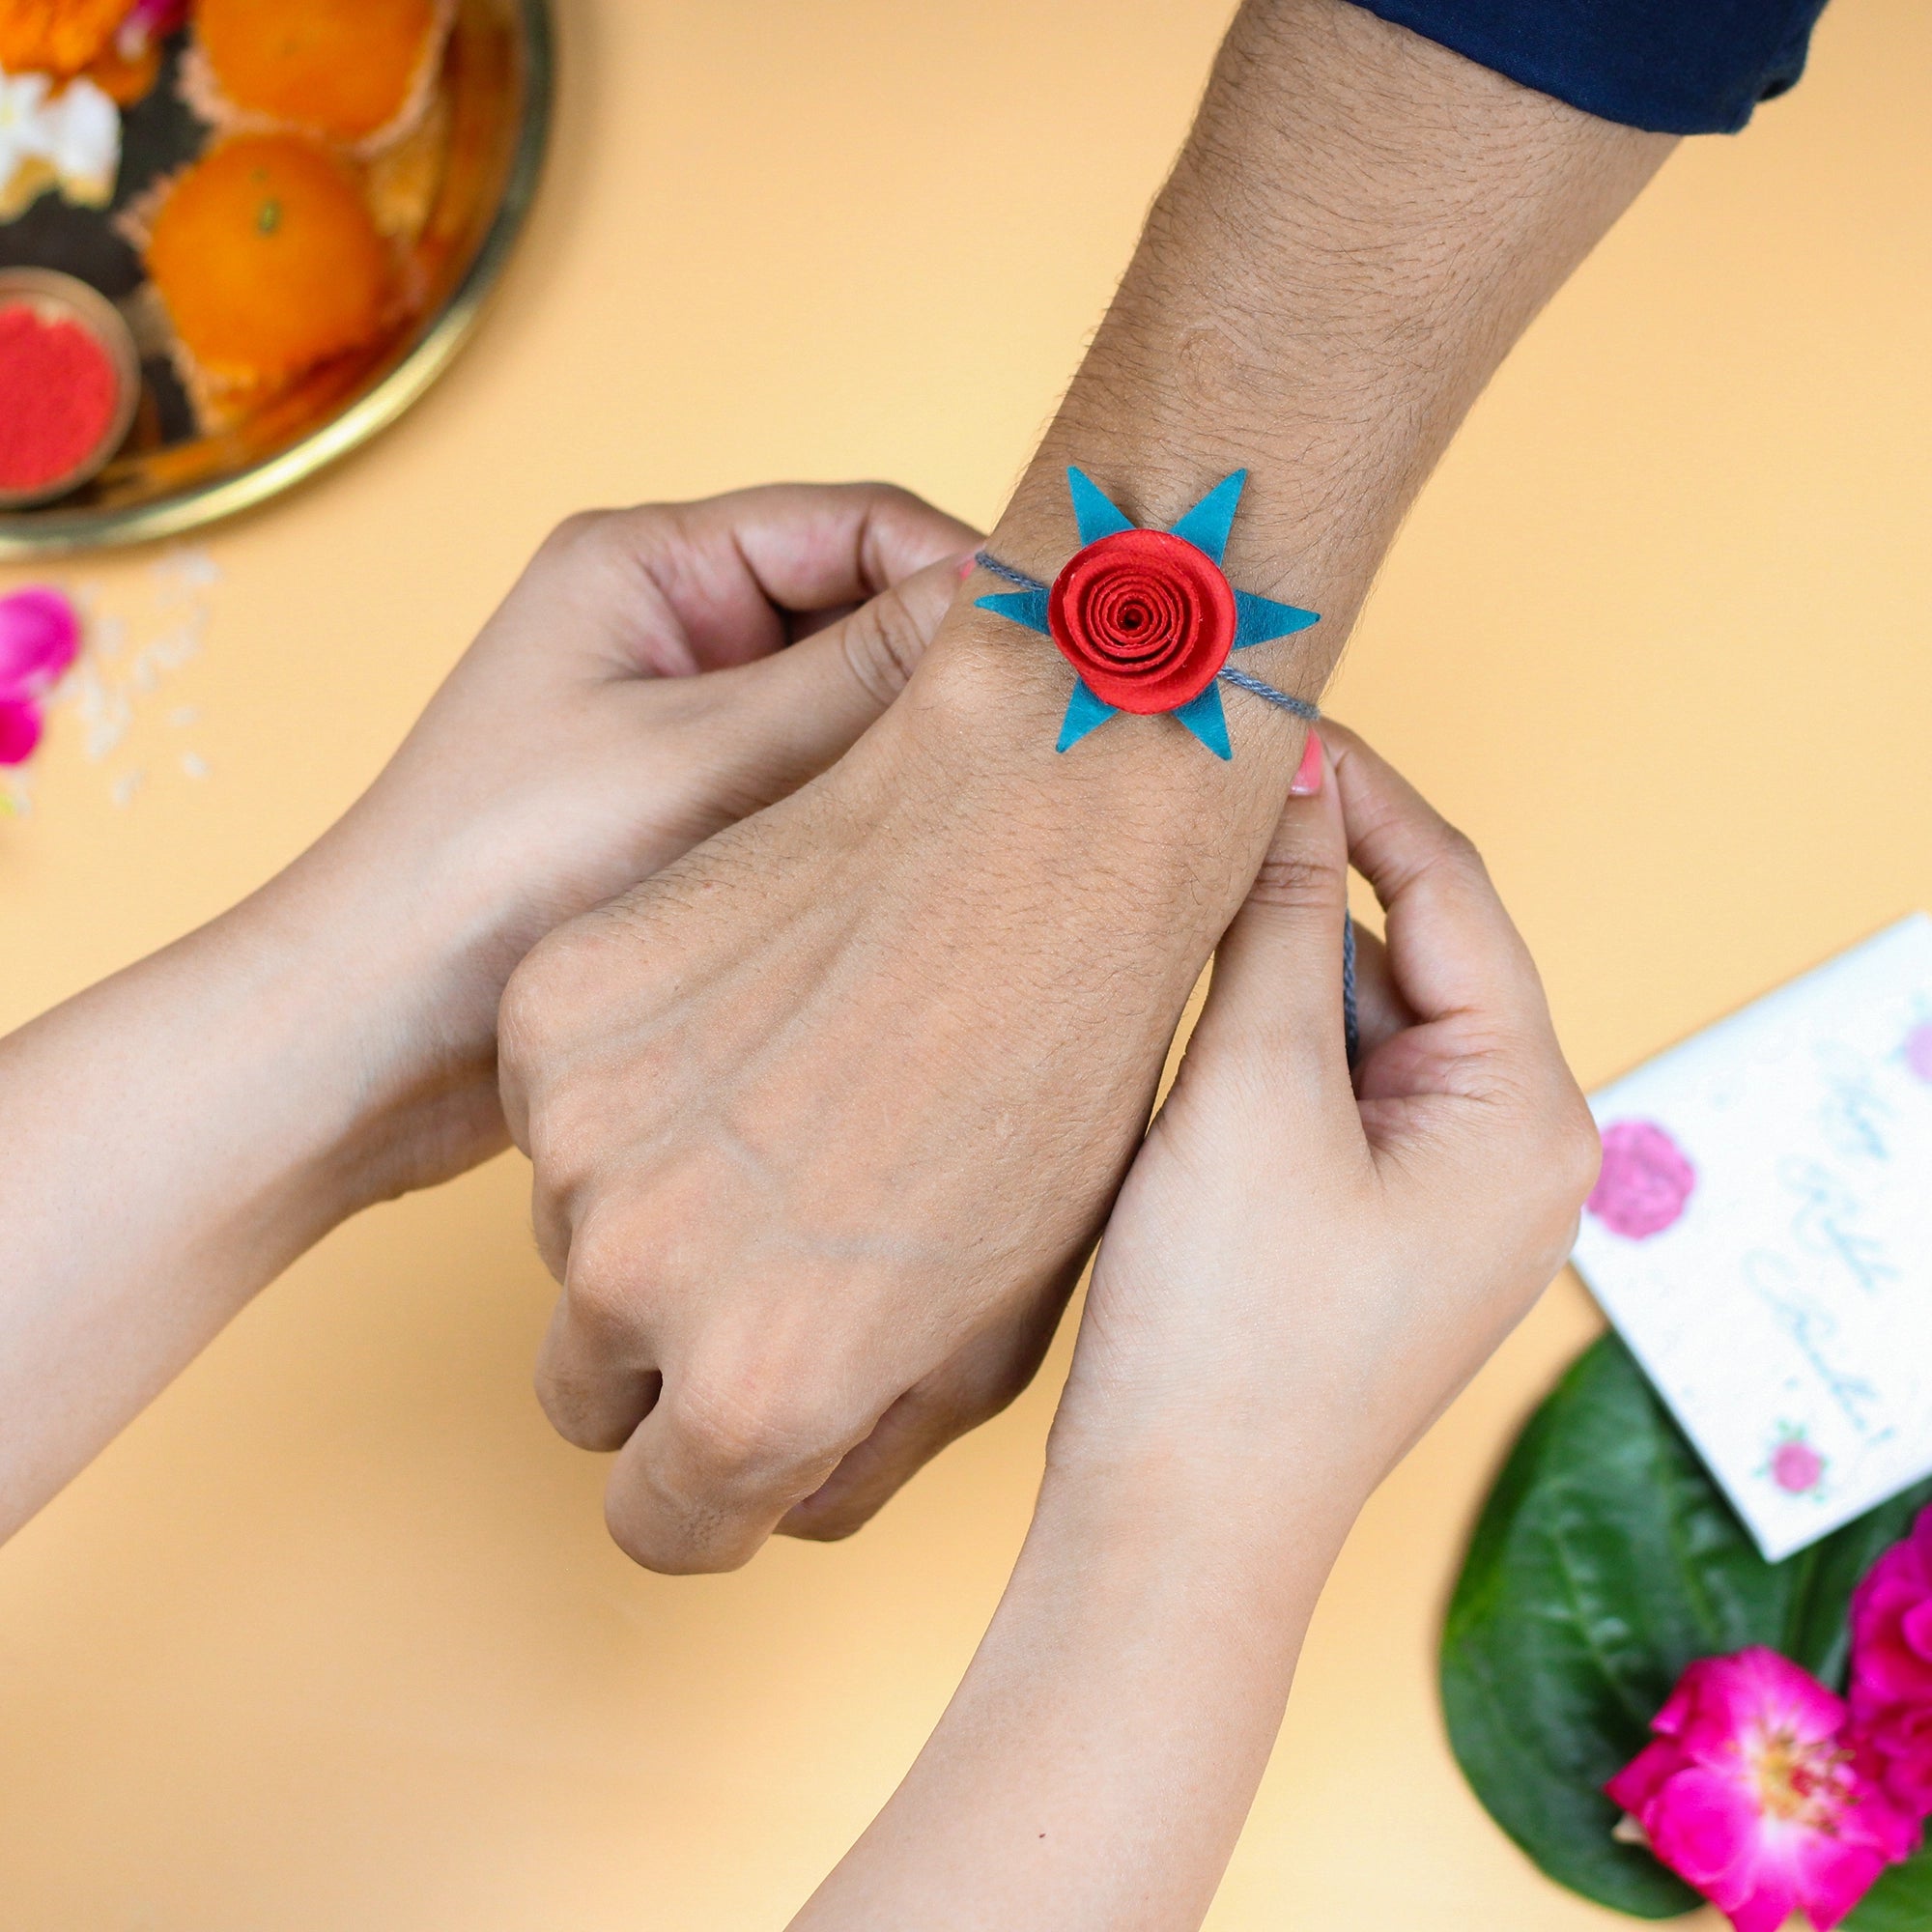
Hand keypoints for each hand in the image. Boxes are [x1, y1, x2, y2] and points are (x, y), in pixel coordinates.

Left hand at [308, 483, 977, 1195]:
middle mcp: (671, 630)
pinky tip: (924, 868)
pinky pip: (814, 791)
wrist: (375, 1036)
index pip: (854, 524)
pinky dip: (868, 818)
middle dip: (944, 670)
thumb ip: (859, 680)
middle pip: (860, 613)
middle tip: (1048, 735)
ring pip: (846, 712)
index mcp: (649, 564)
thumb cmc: (495, 874)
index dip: (961, 569)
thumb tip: (1009, 608)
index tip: (1056, 639)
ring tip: (993, 810)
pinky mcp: (694, 818)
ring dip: (907, 754)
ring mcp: (684, 727)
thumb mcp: (700, 759)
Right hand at [495, 585, 1264, 1573]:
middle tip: (779, 1242)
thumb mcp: (1006, 1327)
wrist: (1034, 841)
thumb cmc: (1057, 1085)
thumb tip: (767, 1496)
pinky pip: (557, 1106)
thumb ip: (863, 1451)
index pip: (659, 1526)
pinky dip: (626, 1084)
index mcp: (759, 1387)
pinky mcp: (553, 1011)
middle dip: (673, 1348)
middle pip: (591, 1390)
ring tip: (788, 1100)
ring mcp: (578, 1135)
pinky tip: (745, 1016)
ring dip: (652, 1201)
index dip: (711, 1489)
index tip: (748, 1429)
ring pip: (573, 1234)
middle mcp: (639, 1277)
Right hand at [1051, 723, 1601, 1504]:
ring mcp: (1441, 1196)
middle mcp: (1511, 1149)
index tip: (1264, 721)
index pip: (1455, 890)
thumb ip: (1284, 919)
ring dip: (1272, 962)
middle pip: (1410, 953)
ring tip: (1167, 903)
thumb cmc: (1225, 1335)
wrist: (1174, 1532)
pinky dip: (1258, 1039)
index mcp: (1529, 1112)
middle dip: (1306, 880)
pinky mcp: (1371, 1227)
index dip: (1360, 791)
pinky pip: (1326, 1089)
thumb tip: (1292, 780)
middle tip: (1196, 805)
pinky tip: (1177, 1012)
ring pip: (1357, 1021)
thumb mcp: (1253, 1092)